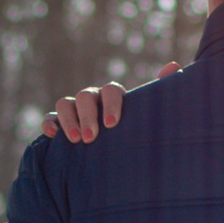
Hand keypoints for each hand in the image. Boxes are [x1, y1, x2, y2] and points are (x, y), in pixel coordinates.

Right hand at [42, 61, 180, 141]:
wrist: (117, 158)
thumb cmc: (135, 132)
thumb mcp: (148, 115)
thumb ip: (160, 92)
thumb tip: (174, 65)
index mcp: (114, 96)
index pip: (111, 90)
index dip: (111, 104)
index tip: (112, 124)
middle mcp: (93, 99)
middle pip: (85, 96)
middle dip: (87, 117)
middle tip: (91, 138)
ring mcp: (74, 110)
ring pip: (65, 103)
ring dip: (69, 121)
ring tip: (76, 141)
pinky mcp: (58, 124)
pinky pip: (49, 118)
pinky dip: (50, 124)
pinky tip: (54, 136)